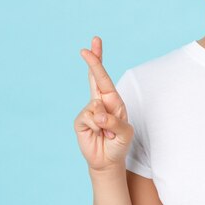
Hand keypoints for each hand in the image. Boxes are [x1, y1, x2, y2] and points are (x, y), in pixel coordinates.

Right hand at [73, 36, 133, 171]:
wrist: (108, 160)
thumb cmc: (119, 143)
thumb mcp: (124, 132)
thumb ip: (114, 122)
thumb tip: (98, 113)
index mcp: (113, 100)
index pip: (104, 77)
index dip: (98, 61)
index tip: (93, 44)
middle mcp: (101, 102)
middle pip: (94, 78)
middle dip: (93, 61)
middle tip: (85, 48)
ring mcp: (89, 111)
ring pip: (96, 107)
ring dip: (105, 122)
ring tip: (107, 133)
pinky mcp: (80, 121)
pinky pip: (89, 118)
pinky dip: (97, 128)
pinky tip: (99, 135)